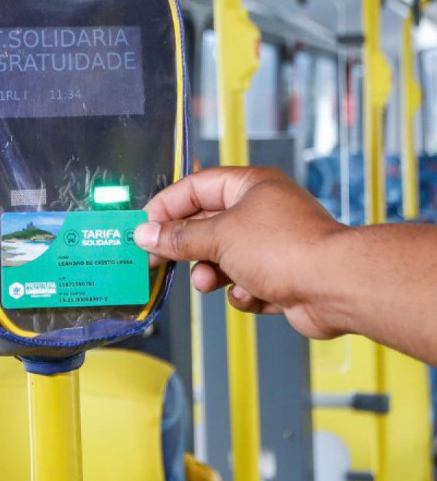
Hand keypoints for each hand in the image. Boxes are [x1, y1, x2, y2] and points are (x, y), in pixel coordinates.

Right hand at [134, 166, 346, 339]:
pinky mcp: (282, 276)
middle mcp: (262, 210)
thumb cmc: (286, 248)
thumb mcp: (219, 237)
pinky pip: (246, 282)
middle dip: (188, 246)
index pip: (196, 187)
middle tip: (159, 260)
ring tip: (208, 281)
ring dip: (213, 273)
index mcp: (249, 186)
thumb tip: (147, 234)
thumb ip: (179, 237)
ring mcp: (273, 244)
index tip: (144, 228)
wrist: (335, 287)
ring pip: (225, 258)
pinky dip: (243, 291)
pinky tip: (252, 293)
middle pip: (208, 224)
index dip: (167, 207)